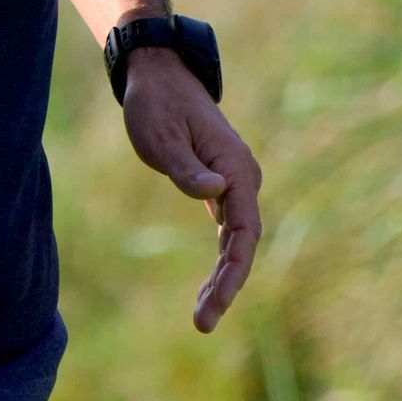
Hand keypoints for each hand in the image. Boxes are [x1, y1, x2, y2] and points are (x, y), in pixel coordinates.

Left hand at [121, 51, 263, 331]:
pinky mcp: (221, 186)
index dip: (234, 271)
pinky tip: (211, 289)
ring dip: (225, 279)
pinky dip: (221, 261)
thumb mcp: (162, 137)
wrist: (159, 76)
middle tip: (202, 324)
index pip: (244, 232)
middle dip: (228, 286)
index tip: (218, 301)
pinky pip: (228, 231)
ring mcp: (235, 183)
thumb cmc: (157, 105)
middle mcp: (244, 178)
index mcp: (236, 168)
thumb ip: (187, 169)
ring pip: (237, 241)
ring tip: (203, 318)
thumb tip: (217, 192)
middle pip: (243, 244)